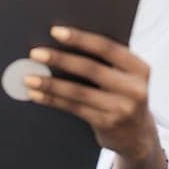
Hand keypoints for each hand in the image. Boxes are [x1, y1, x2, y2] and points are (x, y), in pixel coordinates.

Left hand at [25, 25, 159, 161]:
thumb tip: (63, 43)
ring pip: (79, 92)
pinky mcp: (107, 124)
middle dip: (60, 59)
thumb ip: (107, 61)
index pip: (107, 48)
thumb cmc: (125, 95)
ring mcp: (122, 109)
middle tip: (35, 53)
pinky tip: (37, 95)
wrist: (138, 136)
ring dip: (50, 84)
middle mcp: (134, 88)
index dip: (80, 38)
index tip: (56, 32)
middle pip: (91, 69)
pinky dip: (53, 100)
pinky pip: (74, 108)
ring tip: (29, 77)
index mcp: (139, 68)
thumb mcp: (126, 76)